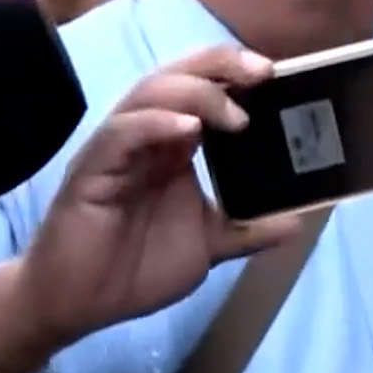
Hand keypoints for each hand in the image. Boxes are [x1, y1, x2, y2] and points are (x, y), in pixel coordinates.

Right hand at [16, 46, 305, 349]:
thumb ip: (247, 230)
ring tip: (235, 114)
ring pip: (150, 94)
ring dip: (196, 94)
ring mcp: (116, 149)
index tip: (276, 74)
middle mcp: (145, 137)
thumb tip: (296, 222)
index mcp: (171, 146)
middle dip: (220, 66)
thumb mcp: (206, 246)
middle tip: (263, 72)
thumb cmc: (133, 269)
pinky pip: (122, 134)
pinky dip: (155, 124)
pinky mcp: (91, 171)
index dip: (234, 73)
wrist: (76, 306)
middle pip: (177, 76)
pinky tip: (187, 129)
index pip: (201, 88)